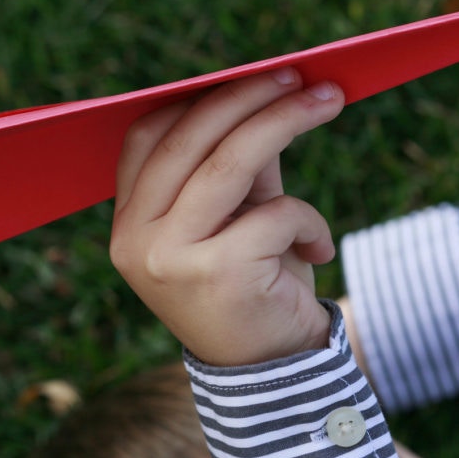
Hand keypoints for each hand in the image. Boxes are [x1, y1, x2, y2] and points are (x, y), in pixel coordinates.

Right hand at [110, 68, 344, 366]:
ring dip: (287, 120)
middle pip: (191, 138)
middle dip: (252, 97)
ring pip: (232, 162)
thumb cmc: (255, 286)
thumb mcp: (241, 218)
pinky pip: (275, 214)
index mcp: (129, 222)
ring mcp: (169, 257)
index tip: (256, 79)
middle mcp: (135, 239)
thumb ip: (242, 163)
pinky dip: (310, 220)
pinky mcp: (216, 275)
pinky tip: (319, 247)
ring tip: (329, 100)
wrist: (270, 379)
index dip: (200, 99)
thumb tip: (268, 89)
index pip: (147, 137)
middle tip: (304, 78)